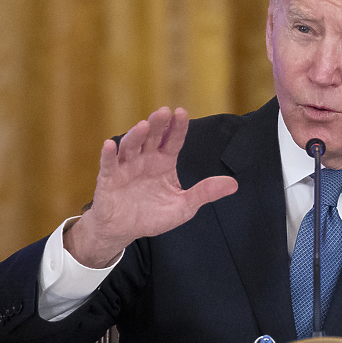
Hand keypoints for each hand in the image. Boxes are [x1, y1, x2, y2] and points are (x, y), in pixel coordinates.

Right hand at [64, 107, 237, 267]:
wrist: (125, 230)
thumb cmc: (154, 215)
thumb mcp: (184, 206)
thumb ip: (205, 192)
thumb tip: (234, 184)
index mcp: (164, 162)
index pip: (173, 140)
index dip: (177, 127)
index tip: (182, 112)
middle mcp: (145, 159)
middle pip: (152, 138)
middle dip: (157, 124)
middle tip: (164, 112)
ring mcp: (126, 167)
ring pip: (130, 147)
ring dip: (136, 135)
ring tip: (143, 125)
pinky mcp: (109, 179)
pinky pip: (108, 165)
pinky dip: (108, 155)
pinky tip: (109, 144)